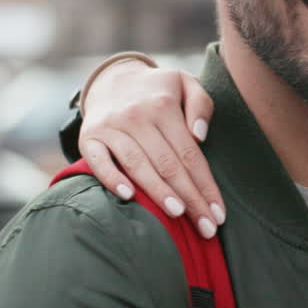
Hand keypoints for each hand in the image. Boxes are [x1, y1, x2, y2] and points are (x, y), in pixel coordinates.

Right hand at [78, 58, 223, 238]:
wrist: (112, 80)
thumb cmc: (158, 90)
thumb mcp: (185, 83)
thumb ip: (201, 104)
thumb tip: (200, 135)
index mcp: (163, 105)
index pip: (190, 153)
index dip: (206, 185)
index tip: (219, 214)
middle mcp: (137, 116)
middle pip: (168, 164)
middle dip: (189, 198)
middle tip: (206, 228)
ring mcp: (111, 127)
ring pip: (138, 165)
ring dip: (158, 192)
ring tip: (178, 214)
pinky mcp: (89, 137)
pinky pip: (98, 162)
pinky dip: (111, 178)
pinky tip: (128, 196)